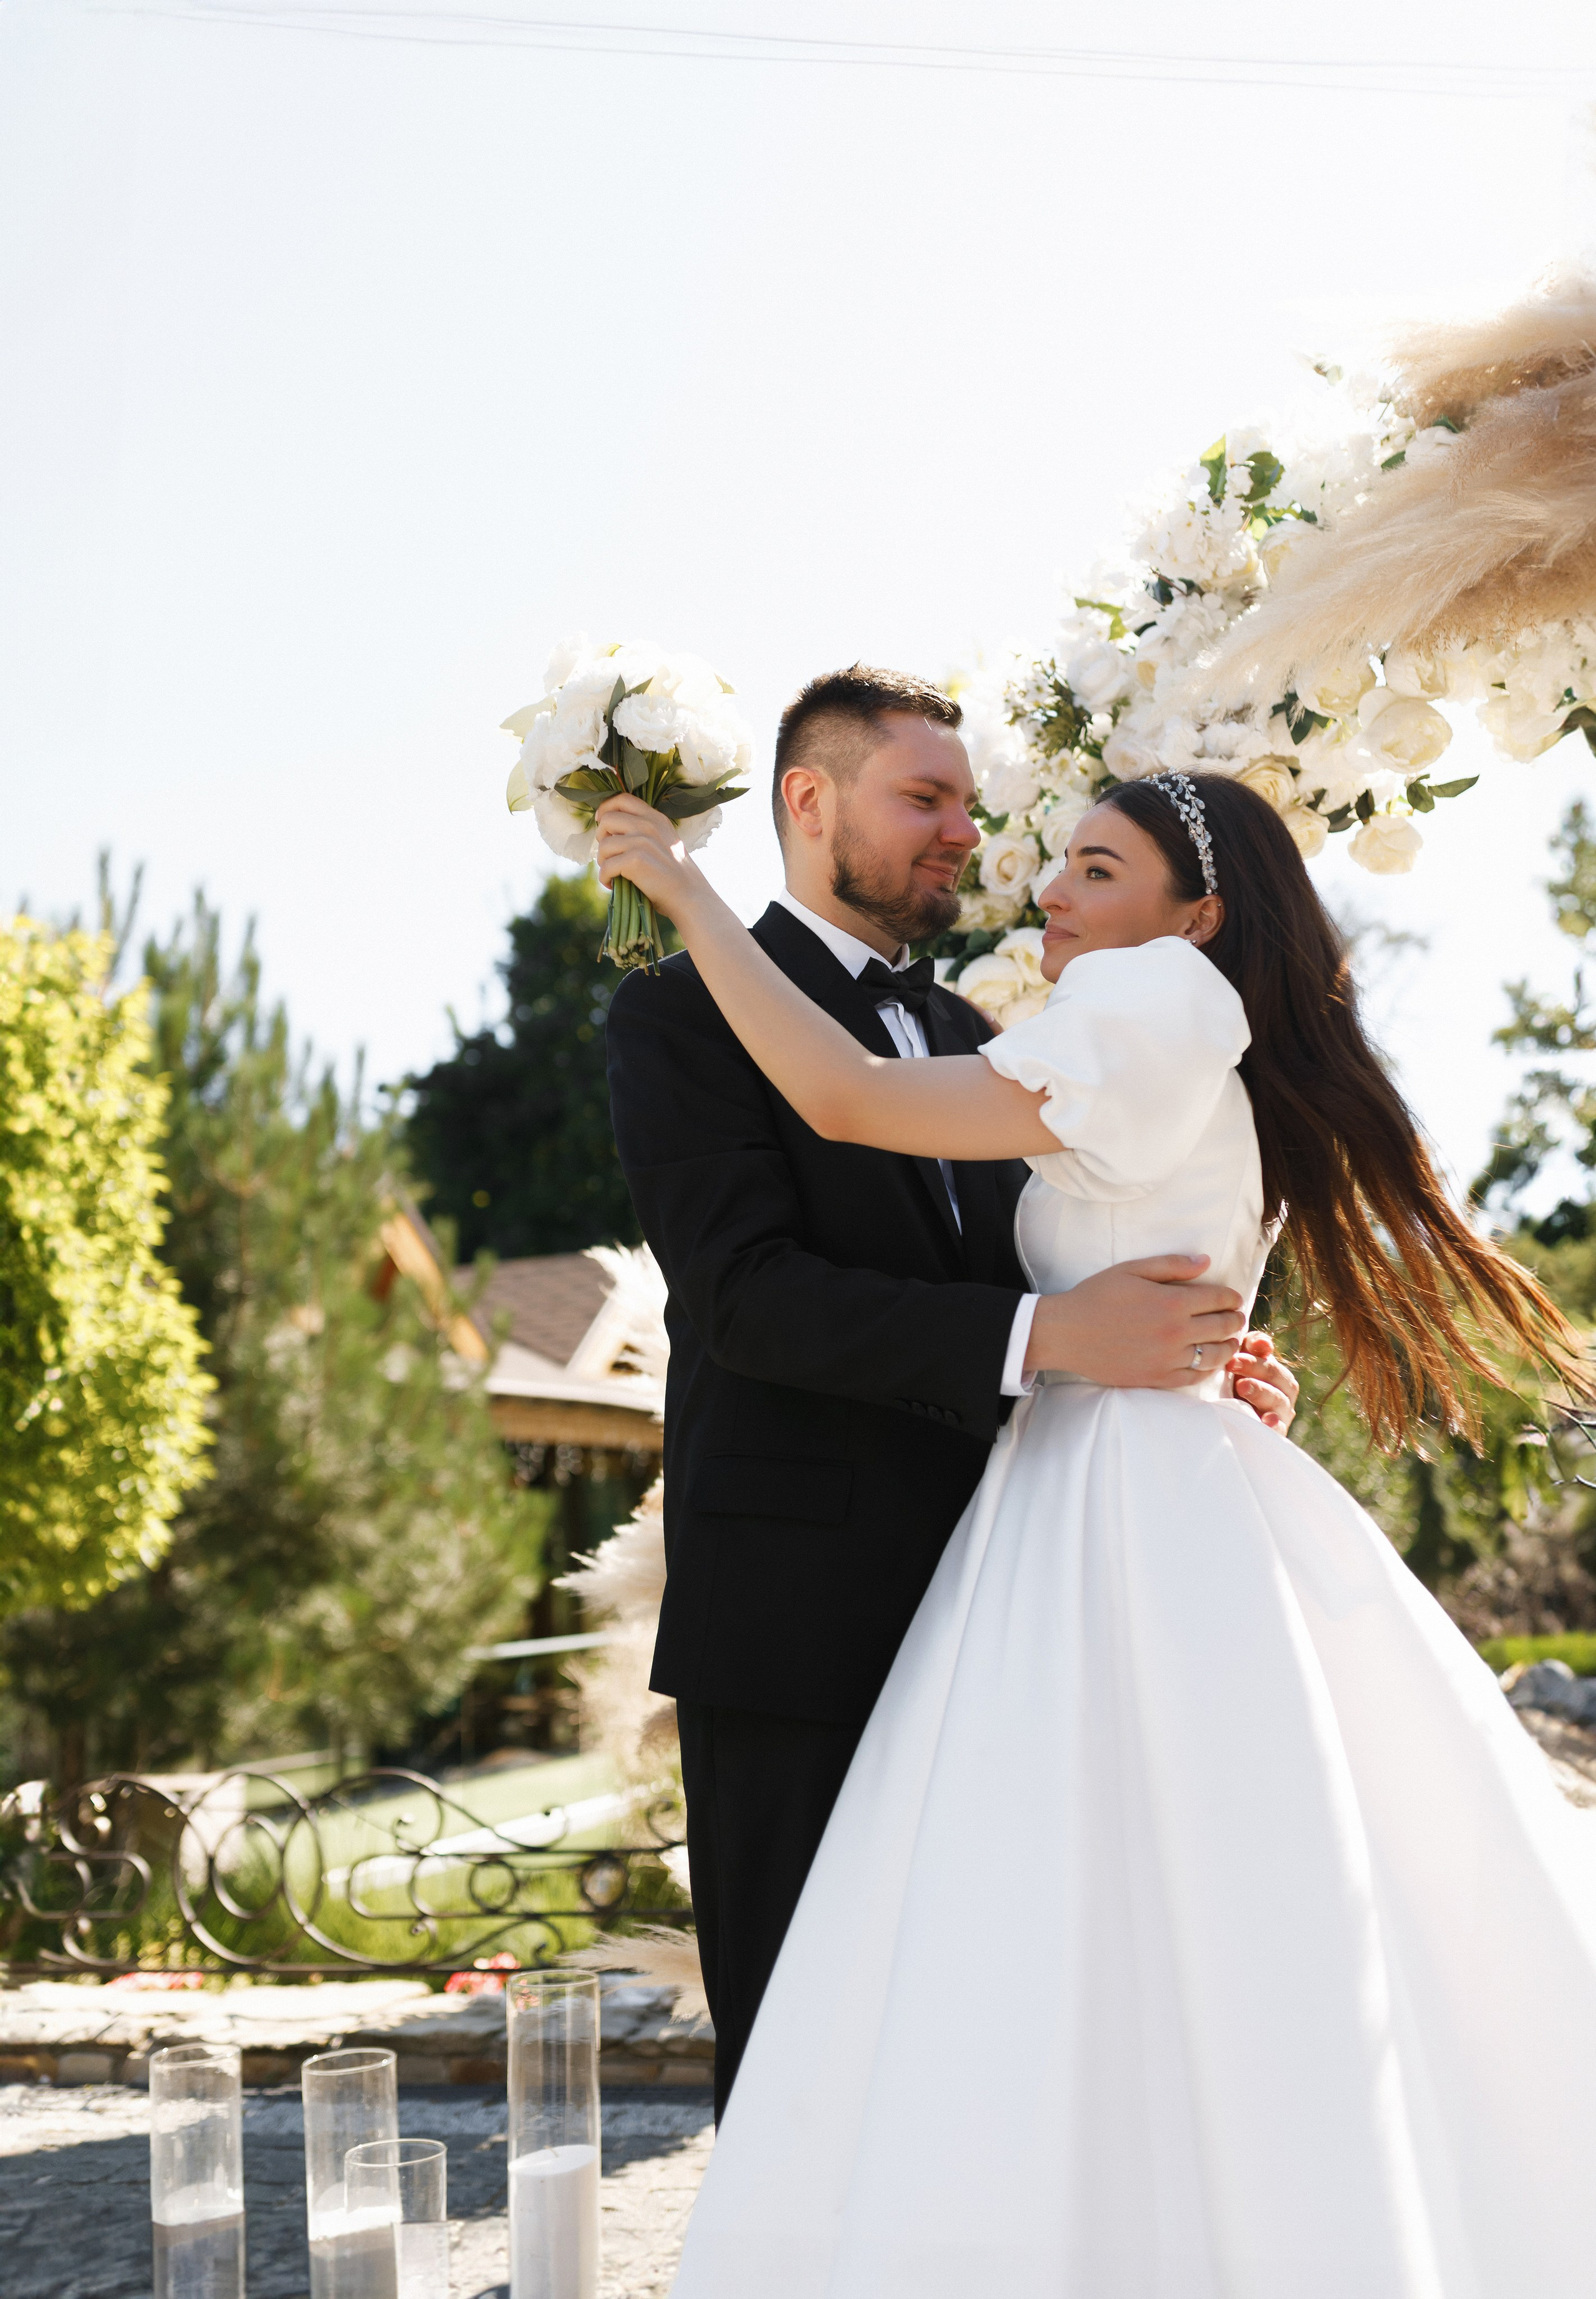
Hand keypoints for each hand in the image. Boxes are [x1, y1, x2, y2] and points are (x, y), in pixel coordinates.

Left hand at [595, 793, 707, 917]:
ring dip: (602, 861)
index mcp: (655, 818)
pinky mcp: (636, 860)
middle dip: (601, 838)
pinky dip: (604, 878)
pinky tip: (612, 884)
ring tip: (612, 872)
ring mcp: (642, 841)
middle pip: (607, 819)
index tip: (601, 822)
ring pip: (604, 845)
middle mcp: (649, 825)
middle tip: (608, 854)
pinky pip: (606, 866)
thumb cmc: (673, 873)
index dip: (606, 809)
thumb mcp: (664, 841)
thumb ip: (644, 830)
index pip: (623, 800)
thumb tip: (610, 830)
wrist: (689, 895)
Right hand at [1025, 1255, 1247, 1388]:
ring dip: (1229, 1345)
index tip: (1234, 1298)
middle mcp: (1175, 1332)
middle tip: (1237, 1317)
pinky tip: (1209, 1362)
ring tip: (1231, 1340)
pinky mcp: (1157, 1378)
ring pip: (1215, 1355)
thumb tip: (1206, 1261)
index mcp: (1171, 1301)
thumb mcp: (1131, 1270)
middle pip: (1222, 1327)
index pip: (1218, 1298)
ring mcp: (1167, 1359)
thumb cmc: (1096, 1296)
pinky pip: (1195, 1377)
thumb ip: (1171, 1265)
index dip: (1231, 1297)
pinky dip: (1208, 1369)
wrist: (1066, 1333)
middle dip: (1235, 1320)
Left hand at [1225, 1331, 1297, 1432]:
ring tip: (1242, 1386)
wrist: (1227, 1421)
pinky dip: (1274, 1424)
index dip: (1254, 1361)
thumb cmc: (1235, 1385)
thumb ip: (1252, 1347)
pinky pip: (1279, 1430)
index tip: (1231, 1359)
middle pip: (1278, 1382)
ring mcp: (1281, 1416)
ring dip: (1261, 1392)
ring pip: (1278, 1402)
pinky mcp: (1275, 1435)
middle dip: (1256, 1371)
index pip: (1272, 1367)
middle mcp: (1284, 1396)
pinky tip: (1265, 1420)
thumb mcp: (1241, 1364)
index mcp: (1279, 1378)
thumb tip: (1264, 1342)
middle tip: (1233, 1366)